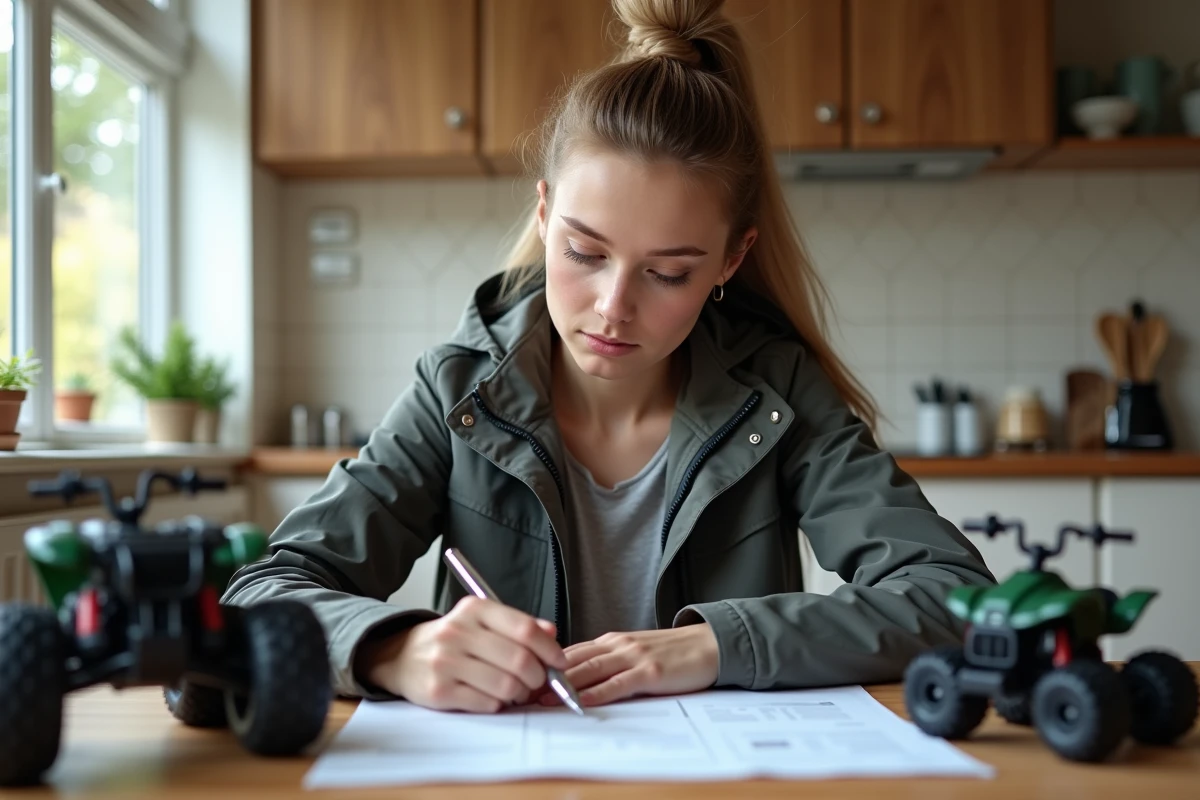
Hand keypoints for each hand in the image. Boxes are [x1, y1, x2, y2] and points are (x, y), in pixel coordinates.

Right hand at [358, 596, 566, 712]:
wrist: (401, 656)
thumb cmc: (451, 640)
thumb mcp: (481, 621)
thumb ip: (518, 625)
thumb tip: (552, 634)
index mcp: (474, 609)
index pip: (524, 629)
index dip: (549, 649)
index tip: (559, 661)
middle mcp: (458, 632)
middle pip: (519, 660)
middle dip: (538, 676)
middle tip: (538, 681)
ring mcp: (446, 662)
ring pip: (506, 686)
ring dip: (519, 693)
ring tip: (515, 691)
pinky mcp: (439, 691)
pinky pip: (487, 703)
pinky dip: (498, 704)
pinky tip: (493, 697)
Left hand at [540, 624, 718, 707]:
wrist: (710, 645)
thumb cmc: (672, 652)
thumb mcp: (634, 652)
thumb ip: (609, 661)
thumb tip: (577, 677)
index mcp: (611, 641)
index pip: (570, 651)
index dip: (544, 665)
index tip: (523, 679)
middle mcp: (618, 645)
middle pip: (574, 660)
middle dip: (546, 676)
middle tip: (522, 691)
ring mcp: (633, 656)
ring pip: (591, 669)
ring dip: (564, 685)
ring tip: (542, 698)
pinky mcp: (650, 671)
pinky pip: (618, 683)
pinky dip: (597, 692)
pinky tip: (582, 700)